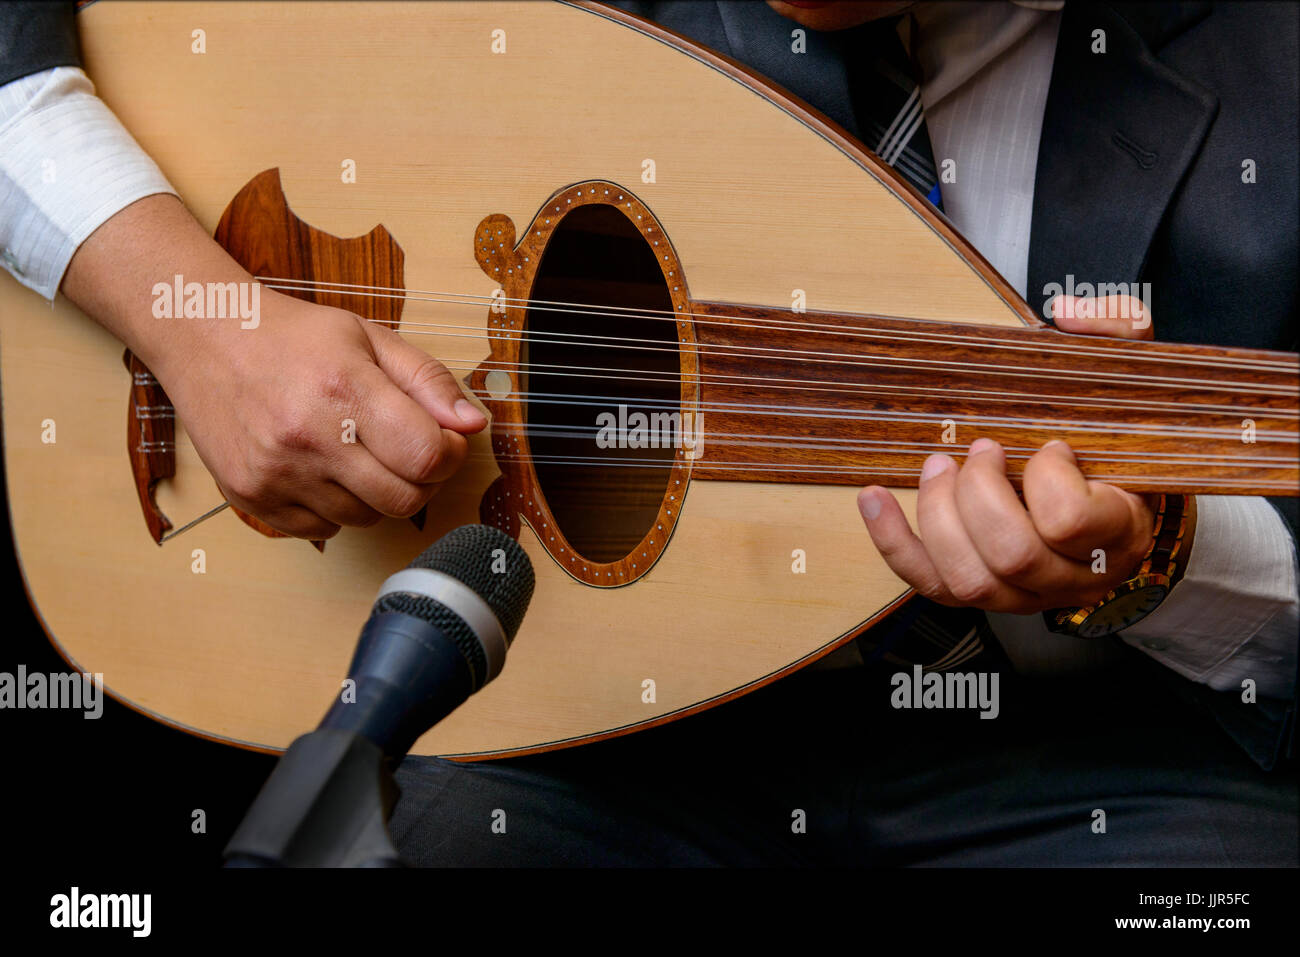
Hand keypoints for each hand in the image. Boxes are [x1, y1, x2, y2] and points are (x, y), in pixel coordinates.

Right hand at [161, 289, 485, 539]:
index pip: (428, 457)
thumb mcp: (369, 338)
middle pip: (404, 499)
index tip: (444, 438)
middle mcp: (308, 438)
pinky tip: (324, 469)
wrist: (204, 338)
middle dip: (422, 479)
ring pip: (365, 519)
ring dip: (377, 494)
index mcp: (345, 390)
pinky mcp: (251, 498)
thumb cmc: (292, 337)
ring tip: (359, 453)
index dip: (450, 454)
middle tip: (408, 450)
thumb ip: (428, 381)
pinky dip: (335, 508)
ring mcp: (276, 474)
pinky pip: (321, 529)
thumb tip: (474, 424)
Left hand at [855, 293, 1157, 613]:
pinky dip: (893, 541)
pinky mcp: (979, 594)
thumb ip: (1116, 336)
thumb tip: (1070, 313)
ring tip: (937, 466)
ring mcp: (1024, 594)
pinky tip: (875, 498)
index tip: (1052, 445)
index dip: (1048, 478)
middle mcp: (1071, 575)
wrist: (1117, 521)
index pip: (1070, 522)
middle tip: (979, 450)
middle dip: (979, 493)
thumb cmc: (1117, 452)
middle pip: (1011, 552)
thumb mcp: (1134, 385)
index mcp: (1116, 530)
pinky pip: (928, 584)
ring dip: (939, 514)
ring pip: (970, 578)